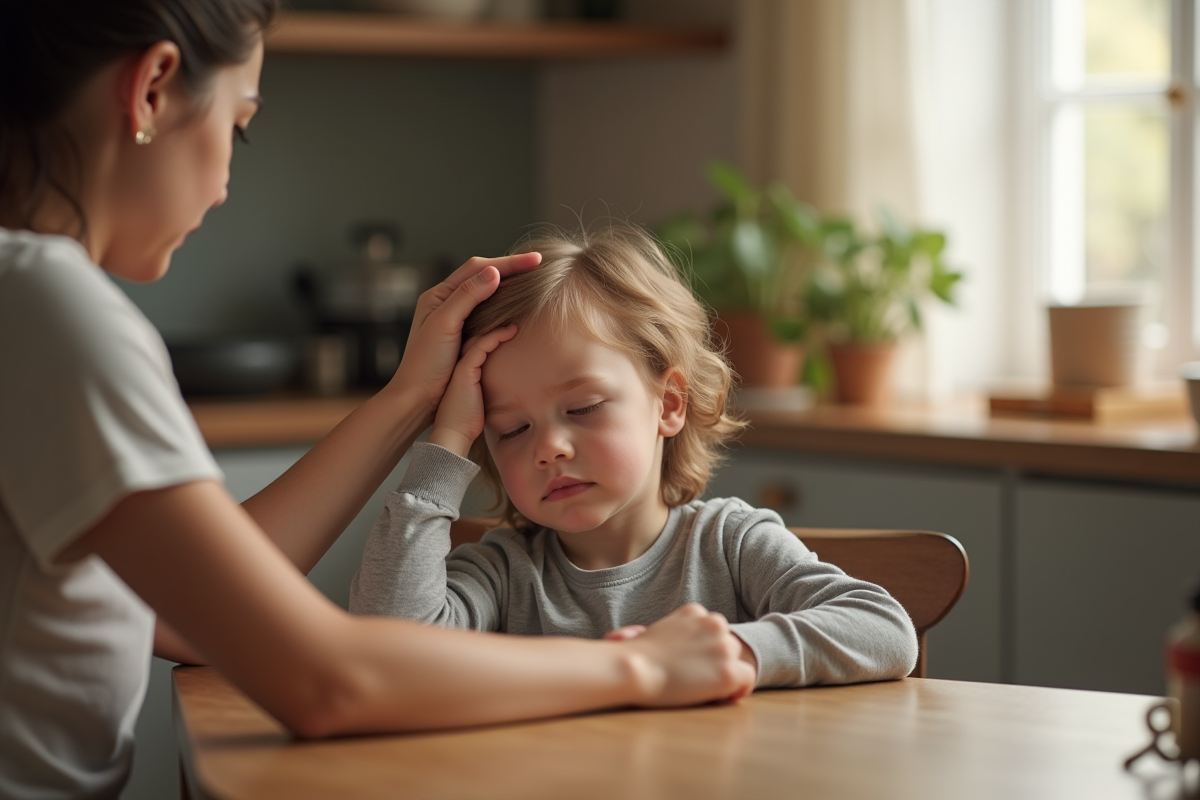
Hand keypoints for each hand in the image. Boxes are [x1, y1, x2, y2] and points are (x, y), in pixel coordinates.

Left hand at [388, 253, 540, 419]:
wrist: (418, 398)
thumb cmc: (426, 363)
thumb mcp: (445, 324)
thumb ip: (467, 296)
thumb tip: (494, 272)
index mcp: (438, 295)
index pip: (477, 268)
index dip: (507, 262)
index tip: (535, 260)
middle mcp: (445, 302)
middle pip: (482, 275)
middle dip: (510, 268)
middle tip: (538, 263)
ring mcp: (454, 318)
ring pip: (485, 292)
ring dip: (507, 283)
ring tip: (531, 278)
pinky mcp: (462, 335)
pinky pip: (486, 311)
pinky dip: (503, 303)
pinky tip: (516, 306)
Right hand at [428, 325, 517, 456]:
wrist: (453, 433)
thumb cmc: (468, 419)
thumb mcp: (481, 396)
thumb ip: (490, 383)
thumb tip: (513, 381)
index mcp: (462, 365)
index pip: (475, 338)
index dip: (490, 326)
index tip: (509, 316)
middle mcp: (459, 361)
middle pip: (474, 331)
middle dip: (490, 317)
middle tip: (509, 305)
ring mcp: (460, 364)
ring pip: (477, 334)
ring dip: (496, 322)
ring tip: (515, 314)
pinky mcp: (464, 370)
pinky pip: (482, 346)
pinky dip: (497, 336)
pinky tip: (512, 330)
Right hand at [618, 604, 755, 706]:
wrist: (633, 669)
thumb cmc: (635, 656)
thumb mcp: (656, 630)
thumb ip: (677, 634)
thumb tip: (680, 649)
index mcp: (694, 611)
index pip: (712, 629)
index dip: (706, 649)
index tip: (695, 664)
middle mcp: (713, 623)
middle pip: (727, 643)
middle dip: (717, 660)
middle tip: (699, 678)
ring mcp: (723, 647)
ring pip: (738, 660)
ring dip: (726, 673)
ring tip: (704, 689)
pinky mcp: (728, 671)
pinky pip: (748, 678)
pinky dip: (740, 689)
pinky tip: (724, 697)